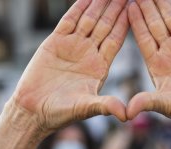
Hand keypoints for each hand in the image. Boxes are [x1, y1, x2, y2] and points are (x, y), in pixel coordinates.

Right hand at [10, 0, 129, 133]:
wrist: (34, 111)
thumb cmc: (61, 113)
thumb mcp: (86, 108)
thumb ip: (105, 106)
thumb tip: (126, 115)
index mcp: (100, 66)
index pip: (116, 39)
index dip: (126, 23)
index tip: (137, 7)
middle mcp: (89, 54)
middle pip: (106, 25)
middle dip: (116, 7)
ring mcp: (72, 46)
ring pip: (89, 19)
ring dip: (99, 3)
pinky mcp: (55, 42)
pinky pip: (69, 20)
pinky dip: (78, 7)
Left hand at [127, 0, 170, 133]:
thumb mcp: (167, 106)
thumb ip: (148, 103)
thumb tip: (127, 113)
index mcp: (156, 65)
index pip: (143, 38)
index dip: (135, 21)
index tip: (127, 5)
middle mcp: (169, 53)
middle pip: (154, 23)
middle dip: (146, 5)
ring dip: (163, 2)